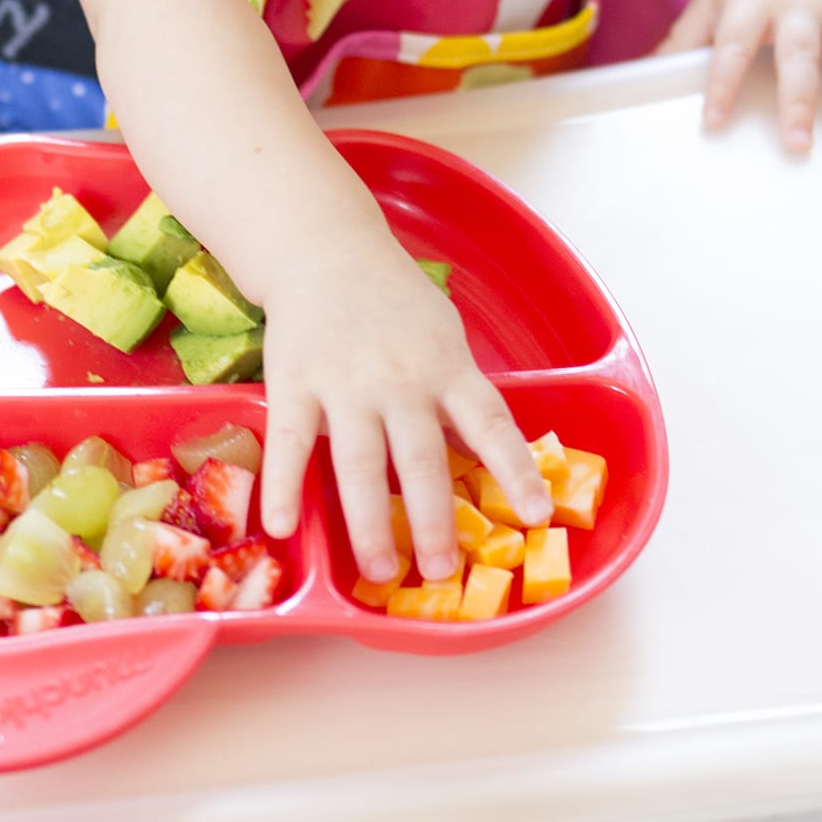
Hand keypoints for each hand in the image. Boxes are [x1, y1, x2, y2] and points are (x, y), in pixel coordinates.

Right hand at [256, 231, 551, 583]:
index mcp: (446, 368)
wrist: (324, 250)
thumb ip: (458, 392)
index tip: (537, 515)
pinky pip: (289, 444)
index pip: (491, 424)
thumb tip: (487, 456)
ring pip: (360, 463)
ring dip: (370, 522)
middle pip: (421, 458)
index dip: (516, 470)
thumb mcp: (443, 336)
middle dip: (433, 520)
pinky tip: (283, 528)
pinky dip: (284, 487)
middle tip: (441, 571)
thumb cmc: (393, 302)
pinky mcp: (295, 384)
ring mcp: (345, 384)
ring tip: (380, 570)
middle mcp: (400, 380)